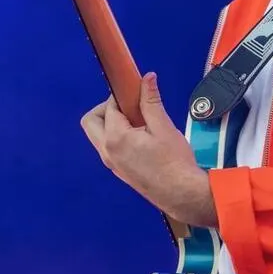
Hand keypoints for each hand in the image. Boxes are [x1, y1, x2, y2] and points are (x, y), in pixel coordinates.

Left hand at [80, 72, 217, 228]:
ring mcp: (111, 163)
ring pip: (98, 135)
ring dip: (112, 123)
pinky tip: (141, 137)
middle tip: (129, 106)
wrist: (181, 194)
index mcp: (116, 139)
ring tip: (139, 122)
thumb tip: (147, 79)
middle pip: (91, 121)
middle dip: (107, 108)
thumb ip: (151, 101)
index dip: (122, 95)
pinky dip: (117, 137)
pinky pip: (108, 147)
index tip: (134, 91)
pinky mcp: (119, 170)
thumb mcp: (164, 127)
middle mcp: (108, 152)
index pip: (109, 107)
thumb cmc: (175, 165)